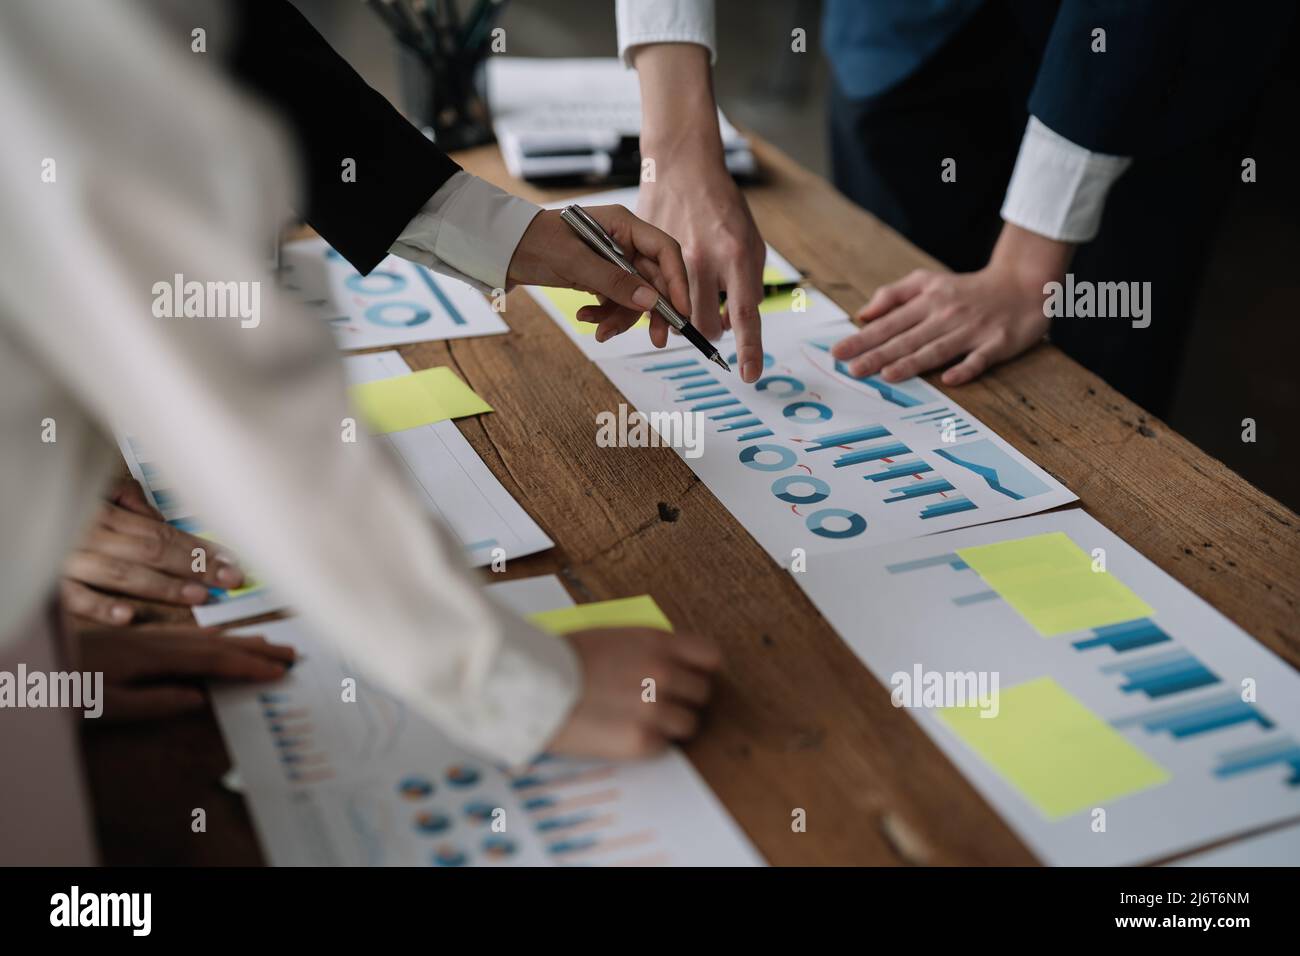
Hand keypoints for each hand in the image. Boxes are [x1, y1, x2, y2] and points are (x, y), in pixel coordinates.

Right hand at [61, 477, 244, 624]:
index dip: (199, 547)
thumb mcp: (94, 486)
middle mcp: (89, 532)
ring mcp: (67, 557)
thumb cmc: (54, 490)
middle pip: (151, 550)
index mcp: (103, 510)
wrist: (10, 496)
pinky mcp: (47, 580)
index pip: (163, 531)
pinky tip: (129, 616)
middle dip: (195, 566)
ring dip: (163, 586)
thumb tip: (163, 518)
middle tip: (229, 580)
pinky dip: (101, 606)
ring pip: (122, 573)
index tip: (231, 562)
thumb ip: (129, 501)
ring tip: (197, 597)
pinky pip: (74, 597)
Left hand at [78, 625, 295, 720]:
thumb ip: (157, 701)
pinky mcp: (138, 637)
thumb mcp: (108, 705)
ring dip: (241, 639)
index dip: (251, 665)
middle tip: (293, 653)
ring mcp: (149, 635)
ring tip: (270, 643)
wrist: (35, 662)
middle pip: (218, 641)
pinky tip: (222, 639)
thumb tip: (200, 697)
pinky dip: (217, 636)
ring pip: (206, 635)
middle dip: (257, 647)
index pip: (215, 660)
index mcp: (155, 656)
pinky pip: (190, 634)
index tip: (281, 671)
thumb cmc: (66, 688)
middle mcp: (157, 640)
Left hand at [507, 206, 691, 345]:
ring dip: (621, 318)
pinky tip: (585, 317)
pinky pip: (616, 301)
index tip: (680, 311)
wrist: (505, 248)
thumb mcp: (574, 262)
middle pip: (654, 280)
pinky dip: (605, 315)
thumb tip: (650, 302)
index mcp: (623, 224)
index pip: (665, 252)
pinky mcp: (601, 277)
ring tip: (600, 332)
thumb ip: (614, 281)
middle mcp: (624, 241)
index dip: (678, 281)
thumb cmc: (535, 241)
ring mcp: (613, 260)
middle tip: (657, 339)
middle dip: (653, 311)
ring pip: (635, 296)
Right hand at [546, 627, 721, 758]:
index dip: (699, 670)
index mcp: (656, 641)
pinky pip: (664, 747)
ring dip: (669, 725)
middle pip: (703, 693)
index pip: (710, 657)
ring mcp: (654, 708)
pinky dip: (648, 744)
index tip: (689, 679)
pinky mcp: (640, 741)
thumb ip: (649, 648)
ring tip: (638, 720)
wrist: (529, 684)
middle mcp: (662, 672)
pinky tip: (622, 733)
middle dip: (684, 699)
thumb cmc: (561, 658)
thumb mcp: (614, 636)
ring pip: (689, 724)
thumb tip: (675, 665)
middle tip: (659, 704)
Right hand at [631, 42, 766, 382]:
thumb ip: (746, 284)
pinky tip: (654, 287)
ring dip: (677, 314)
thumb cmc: (722, 207)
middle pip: (703, 324)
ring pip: (674, 315)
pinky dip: (650, 300)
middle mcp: (704, 261)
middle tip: (704, 310)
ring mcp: (673, 260)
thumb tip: (736, 324)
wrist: (683, 166)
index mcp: (736, 256)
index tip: (750, 376)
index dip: (748, 349)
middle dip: (704, 326)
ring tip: (681, 293)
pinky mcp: (649, 256)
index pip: (745, 314)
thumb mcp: (749, 242)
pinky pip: (647, 297)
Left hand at [831, 224, 1073, 385]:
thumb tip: (863, 314)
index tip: (838, 352)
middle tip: (853, 370)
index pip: (889, 323)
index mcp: (928, 301)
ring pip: (937, 349)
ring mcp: (973, 330)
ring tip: (888, 374)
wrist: (1024, 283)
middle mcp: (946, 315)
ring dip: (913, 362)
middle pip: (908, 339)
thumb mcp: (929, 281)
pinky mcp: (998, 343)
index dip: (863, 338)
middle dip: (878, 354)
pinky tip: (949, 380)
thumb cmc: (968, 288)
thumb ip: (894, 295)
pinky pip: (980, 358)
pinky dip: (966, 368)